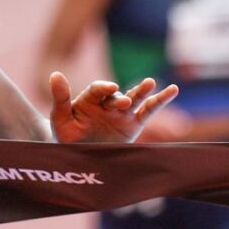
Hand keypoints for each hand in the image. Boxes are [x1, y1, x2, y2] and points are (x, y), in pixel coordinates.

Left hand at [52, 73, 176, 143]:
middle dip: (121, 98)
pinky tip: (173, 89)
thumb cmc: (66, 136)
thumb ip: (60, 98)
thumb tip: (55, 74)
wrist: (76, 154)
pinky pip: (148, 111)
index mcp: (89, 100)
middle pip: (116, 95)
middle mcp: (107, 103)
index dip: (103, 87)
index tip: (110, 89)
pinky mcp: (134, 123)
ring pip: (135, 99)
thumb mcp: (60, 118)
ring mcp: (122, 113)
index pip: (97, 90)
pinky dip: (161, 100)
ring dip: (142, 91)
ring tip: (150, 82)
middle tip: (124, 102)